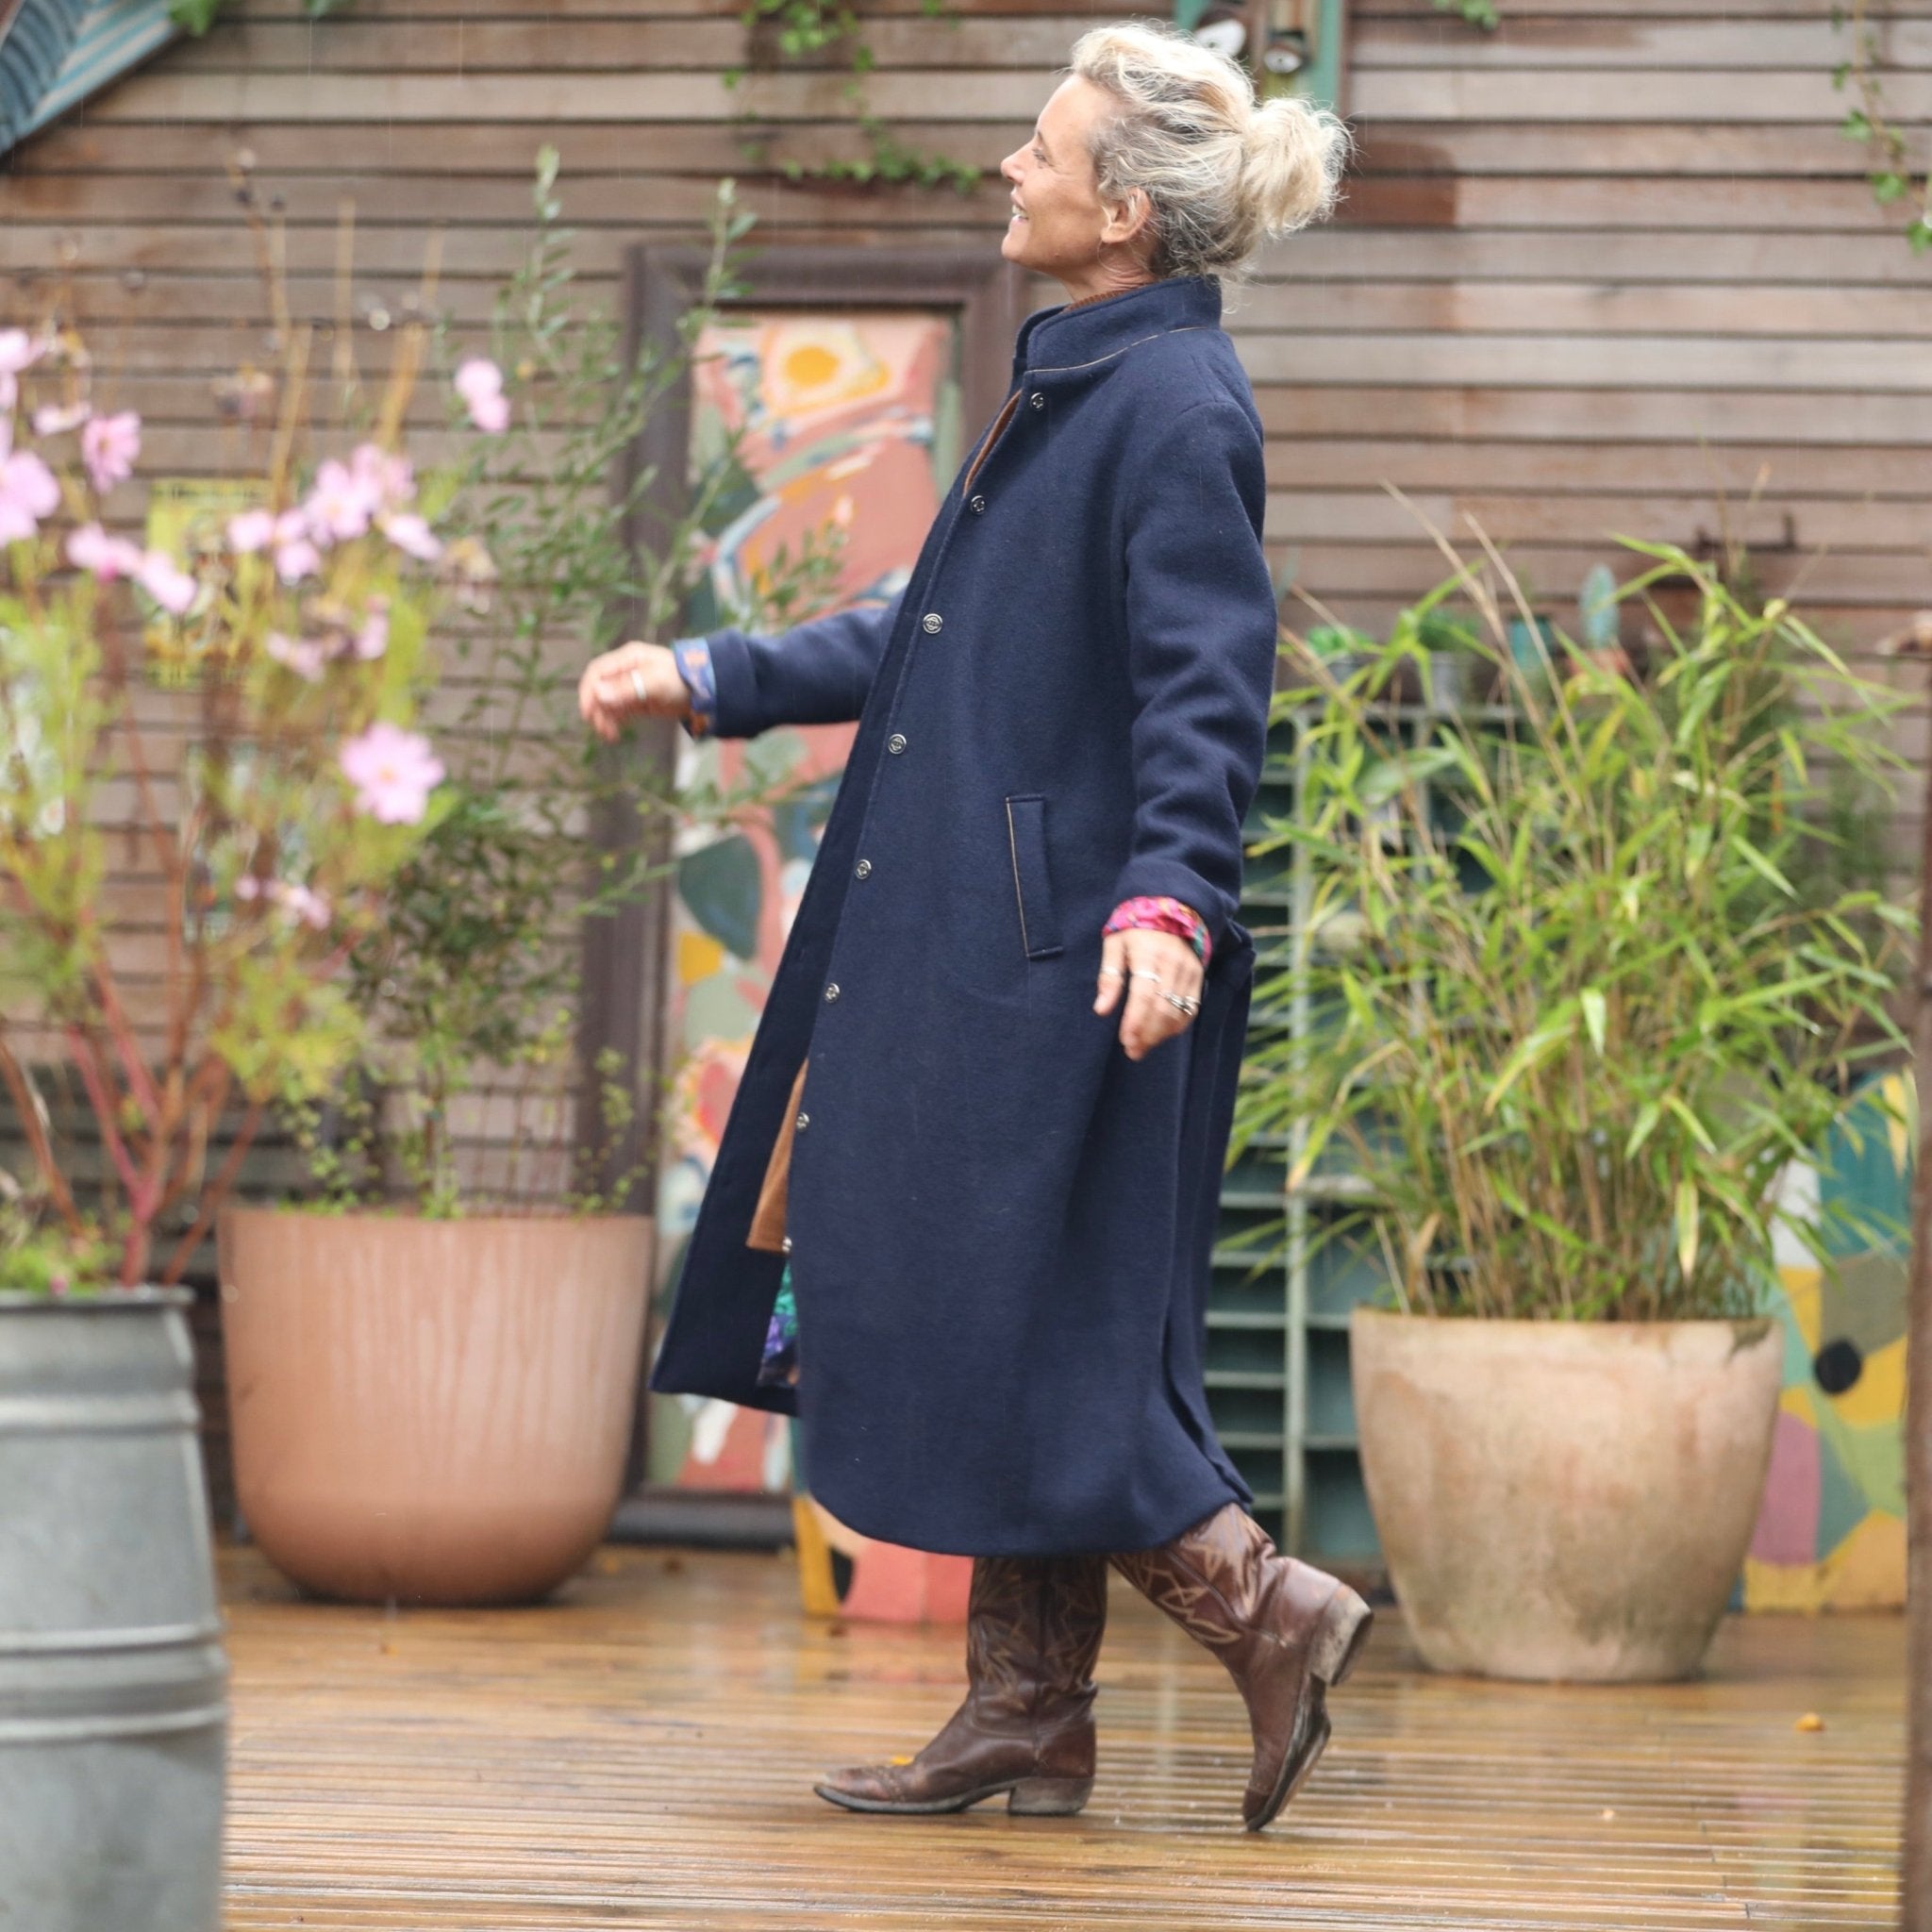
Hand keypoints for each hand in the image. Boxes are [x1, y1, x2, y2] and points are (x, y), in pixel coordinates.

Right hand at [578, 641, 692, 743]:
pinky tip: (614, 734)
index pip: (597, 671)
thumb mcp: (655, 682)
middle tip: (599, 728)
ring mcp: (631, 686)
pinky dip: (614, 722)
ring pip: (608, 702)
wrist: (705, 692)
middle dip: (597, 708)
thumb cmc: (681, 680)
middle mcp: (626, 671)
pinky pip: (619, 711)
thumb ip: (627, 687)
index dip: (589, 690)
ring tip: (609, 735)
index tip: (587, 711)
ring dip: (604, 718)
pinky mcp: (638, 701)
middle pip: (600, 689)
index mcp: (628, 658)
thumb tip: (599, 694)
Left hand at [1093, 926, 1202, 1061]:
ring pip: (1178, 1012)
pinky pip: (1192, 1008)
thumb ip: (1108, 977)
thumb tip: (1101, 1010)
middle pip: (1163, 1008)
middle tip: (1132, 1051)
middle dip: (1147, 1034)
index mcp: (1148, 954)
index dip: (1135, 1021)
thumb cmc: (1134, 930)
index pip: (1144, 995)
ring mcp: (1188, 971)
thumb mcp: (1114, 944)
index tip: (1126, 1040)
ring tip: (1143, 1047)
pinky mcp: (1198, 977)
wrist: (1169, 909)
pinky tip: (1161, 1035)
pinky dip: (1177, 1026)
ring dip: (1161, 1035)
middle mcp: (1172, 964)